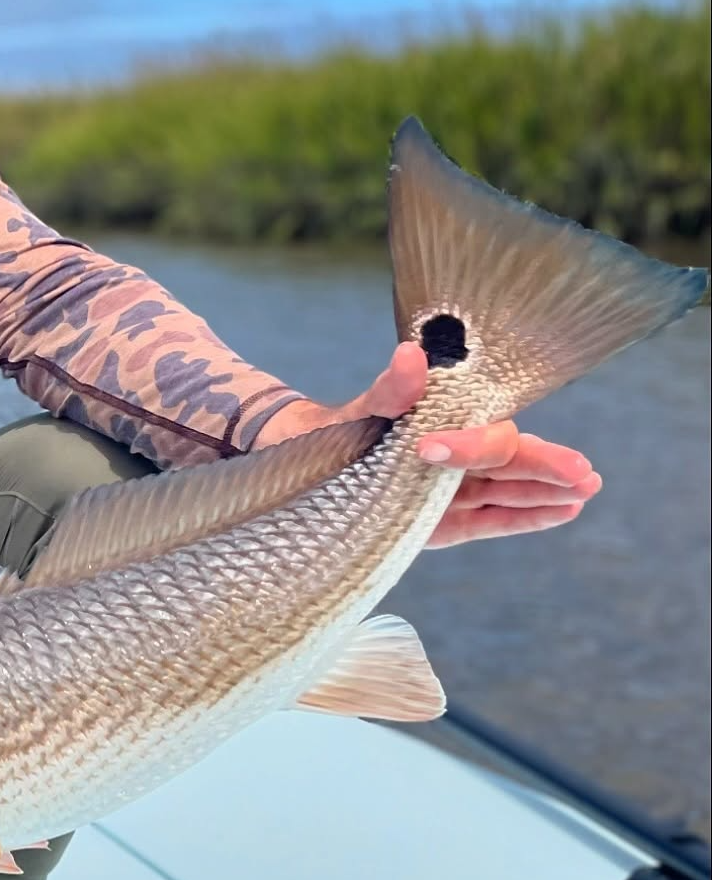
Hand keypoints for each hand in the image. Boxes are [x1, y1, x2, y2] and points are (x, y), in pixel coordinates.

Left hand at [259, 342, 601, 548]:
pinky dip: (525, 517)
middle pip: (505, 458)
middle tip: (578, 471)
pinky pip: (489, 520)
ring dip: (544, 492)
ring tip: (583, 491)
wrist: (296, 466)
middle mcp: (449, 456)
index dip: (467, 443)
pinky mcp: (440, 525)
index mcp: (437, 424)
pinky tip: (564, 511)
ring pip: (506, 490)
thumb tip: (410, 354)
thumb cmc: (330, 434)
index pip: (475, 430)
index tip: (431, 450)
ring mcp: (448, 491)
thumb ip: (387, 392)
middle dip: (540, 465)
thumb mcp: (354, 413)